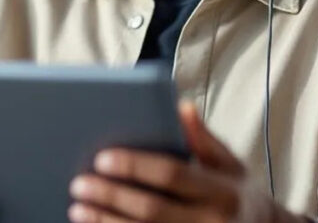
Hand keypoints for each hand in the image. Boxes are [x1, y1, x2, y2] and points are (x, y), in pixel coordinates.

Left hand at [67, 101, 304, 222]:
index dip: (135, 167)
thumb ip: (203, 139)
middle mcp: (212, 222)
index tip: (102, 158)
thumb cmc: (239, 195)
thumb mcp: (231, 165)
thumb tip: (180, 106)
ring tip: (78, 209)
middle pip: (152, 210)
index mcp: (221, 190)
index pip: (172, 174)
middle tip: (79, 184)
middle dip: (111, 197)